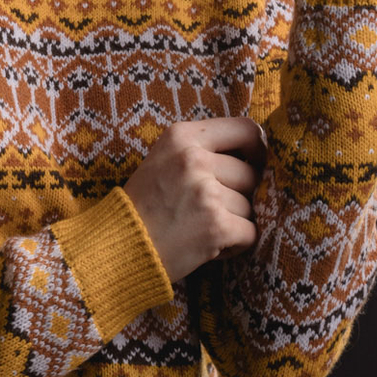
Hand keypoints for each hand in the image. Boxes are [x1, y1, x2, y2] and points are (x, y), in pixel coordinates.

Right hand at [124, 118, 263, 282]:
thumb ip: (202, 149)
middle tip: (209, 209)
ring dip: (234, 221)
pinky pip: (250, 232)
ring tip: (202, 227)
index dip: (257, 149)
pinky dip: (235, 244)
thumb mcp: (164, 159)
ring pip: (250, 206)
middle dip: (238, 194)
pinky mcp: (216, 226)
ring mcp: (206, 192)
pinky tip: (210, 245)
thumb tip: (256, 154)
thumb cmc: (144, 205)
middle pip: (250, 173)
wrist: (118, 247)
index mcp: (181, 136)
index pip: (245, 129)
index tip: (253, 164)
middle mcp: (193, 159)